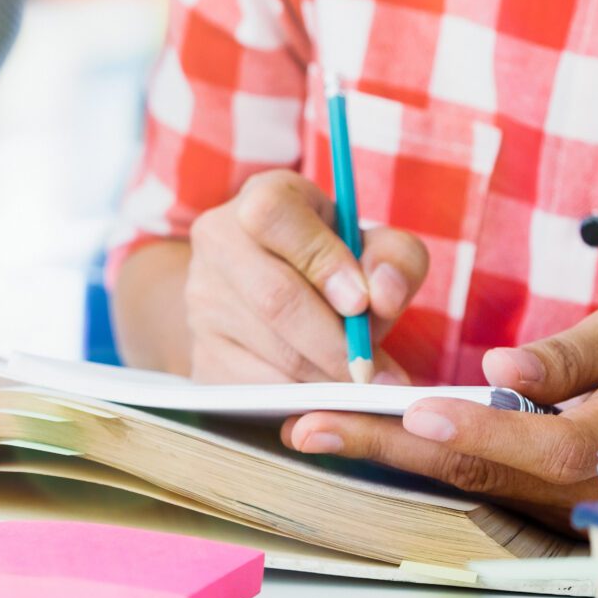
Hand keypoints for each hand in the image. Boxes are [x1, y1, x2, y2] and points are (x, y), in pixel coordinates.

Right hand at [183, 169, 428, 382]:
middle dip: (336, 343)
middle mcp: (218, 241)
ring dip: (326, 377)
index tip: (363, 303)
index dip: (322, 261)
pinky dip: (302, 401)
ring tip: (365, 387)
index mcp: (262, 197)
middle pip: (274, 296)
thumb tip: (383, 296)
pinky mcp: (203, 354)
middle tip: (378, 374)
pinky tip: (330, 399)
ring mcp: (202, 301)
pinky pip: (256, 389)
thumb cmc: (334, 264)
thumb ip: (394, 259)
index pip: (274, 216)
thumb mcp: (373, 246)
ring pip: (269, 350)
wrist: (269, 293)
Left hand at [280, 304, 597, 525]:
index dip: (482, 429)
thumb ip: (577, 353)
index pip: (547, 442)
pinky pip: (465, 484)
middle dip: (390, 447)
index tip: (417, 411)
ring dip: (383, 457)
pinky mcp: (533, 505)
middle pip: (481, 471)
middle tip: (314, 425)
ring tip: (312, 430)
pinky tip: (352, 440)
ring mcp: (554, 505)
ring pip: (463, 482)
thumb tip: (503, 368)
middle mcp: (582, 484)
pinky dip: (405, 464)